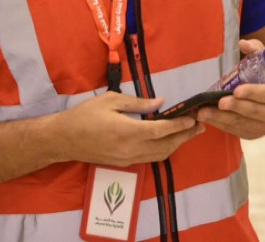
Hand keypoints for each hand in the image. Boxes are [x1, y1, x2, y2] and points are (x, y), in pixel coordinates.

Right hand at [48, 92, 204, 166]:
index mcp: (129, 131)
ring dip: (177, 144)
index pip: (162, 130)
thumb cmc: (85, 115)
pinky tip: (168, 141)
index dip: (180, 125)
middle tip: (199, 126)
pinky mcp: (125, 163)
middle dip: (185, 136)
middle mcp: (132, 149)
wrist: (65, 139)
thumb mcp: (110, 101)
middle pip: (166, 145)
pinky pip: (151, 157)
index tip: (193, 118)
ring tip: (189, 134)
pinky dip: (164, 150)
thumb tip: (159, 103)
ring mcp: (129, 159)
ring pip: (161, 154)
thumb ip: (137, 103)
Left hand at [196, 39, 264, 138]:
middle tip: (219, 102)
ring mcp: (264, 126)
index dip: (253, 93)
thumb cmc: (264, 75)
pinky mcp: (252, 134)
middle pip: (253, 111)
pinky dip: (220, 124)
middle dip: (235, 107)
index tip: (236, 91)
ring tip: (203, 112)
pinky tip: (206, 118)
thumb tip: (242, 43)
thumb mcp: (263, 59)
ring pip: (241, 123)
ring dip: (221, 118)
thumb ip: (254, 49)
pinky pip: (235, 130)